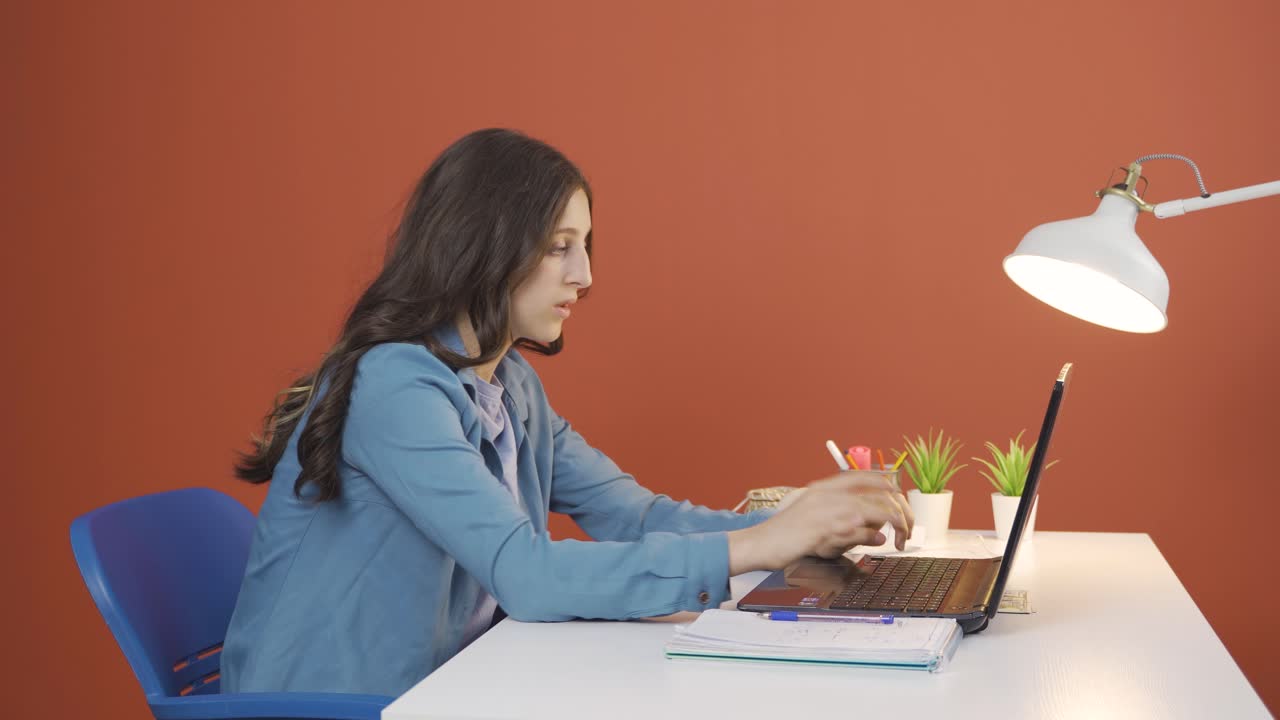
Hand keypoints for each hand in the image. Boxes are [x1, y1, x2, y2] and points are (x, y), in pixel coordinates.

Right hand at [728, 472, 913, 573]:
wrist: (760, 542)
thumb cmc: (786, 535)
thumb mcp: (818, 521)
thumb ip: (846, 523)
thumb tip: (877, 531)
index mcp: (825, 488)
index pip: (867, 476)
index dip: (889, 485)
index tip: (902, 499)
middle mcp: (829, 494)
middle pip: (880, 493)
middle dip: (902, 511)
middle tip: (908, 528)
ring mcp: (828, 509)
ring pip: (876, 510)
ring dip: (894, 525)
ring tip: (900, 539)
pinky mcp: (826, 528)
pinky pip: (861, 530)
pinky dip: (873, 537)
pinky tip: (877, 543)